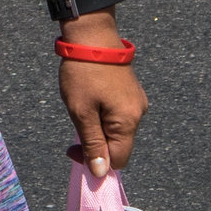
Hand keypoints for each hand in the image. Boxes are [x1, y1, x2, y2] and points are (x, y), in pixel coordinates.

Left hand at [61, 59, 146, 177]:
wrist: (92, 37)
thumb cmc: (83, 74)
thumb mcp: (81, 111)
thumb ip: (92, 143)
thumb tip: (100, 172)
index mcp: (128, 122)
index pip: (118, 159)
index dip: (95, 161)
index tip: (72, 148)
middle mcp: (139, 114)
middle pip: (118, 145)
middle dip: (94, 142)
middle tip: (74, 122)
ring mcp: (136, 102)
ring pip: (116, 129)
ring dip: (97, 126)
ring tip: (81, 104)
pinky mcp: (131, 92)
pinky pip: (117, 114)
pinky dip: (102, 114)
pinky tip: (89, 98)